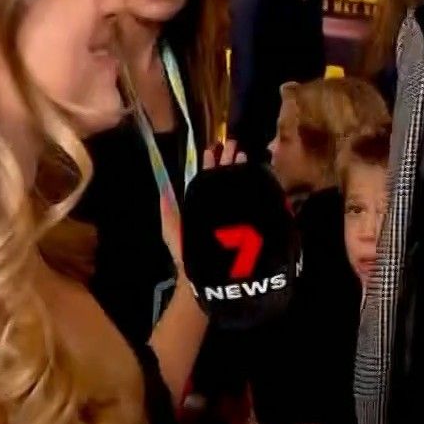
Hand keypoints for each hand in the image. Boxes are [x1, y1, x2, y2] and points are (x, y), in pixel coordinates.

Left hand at [159, 142, 245, 285]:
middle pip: (226, 180)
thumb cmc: (186, 254)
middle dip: (229, 162)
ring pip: (241, 188)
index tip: (213, 148)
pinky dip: (258, 190)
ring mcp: (238, 216)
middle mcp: (221, 207)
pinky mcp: (254, 226)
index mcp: (203, 205)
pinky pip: (257, 203)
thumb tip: (163, 186)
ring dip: (242, 172)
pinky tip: (259, 178)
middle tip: (234, 144)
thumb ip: (167, 208)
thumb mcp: (172, 229)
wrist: (206, 279)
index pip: (208, 179)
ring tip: (244, 156)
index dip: (210, 163)